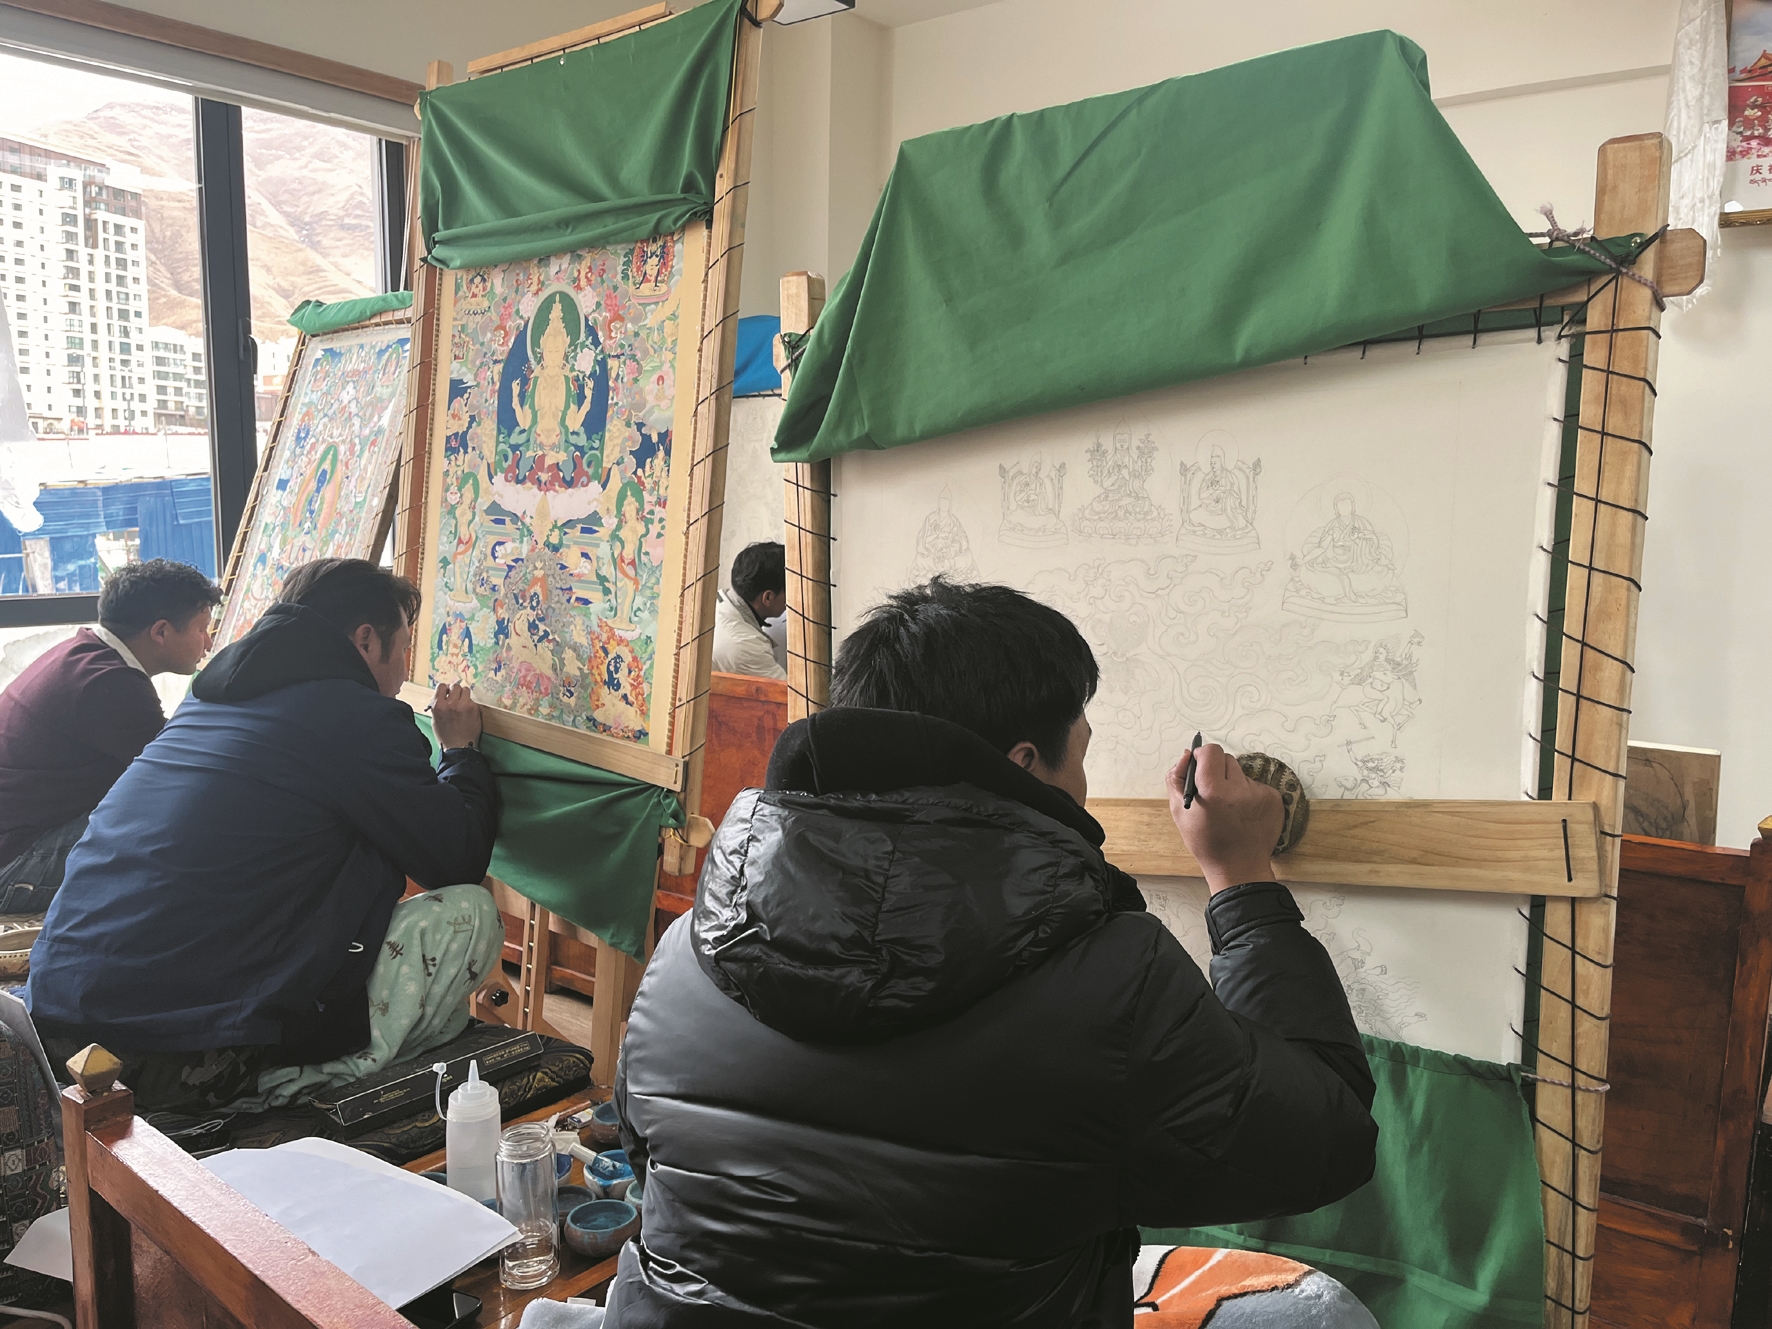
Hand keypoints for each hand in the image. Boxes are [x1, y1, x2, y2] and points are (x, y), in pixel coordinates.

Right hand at [432, 682, 482, 750]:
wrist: (459, 747)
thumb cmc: (446, 736)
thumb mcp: (435, 720)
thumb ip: (438, 706)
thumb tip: (442, 696)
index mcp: (438, 705)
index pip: (441, 686)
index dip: (445, 689)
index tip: (447, 693)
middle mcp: (450, 703)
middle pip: (455, 686)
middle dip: (455, 691)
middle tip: (456, 698)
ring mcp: (463, 705)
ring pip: (465, 689)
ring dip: (464, 695)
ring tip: (463, 704)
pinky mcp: (474, 708)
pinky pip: (472, 700)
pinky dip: (470, 704)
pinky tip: (468, 713)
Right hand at [1165, 743, 1281, 894]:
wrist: (1239, 867)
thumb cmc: (1207, 843)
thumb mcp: (1180, 812)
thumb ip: (1177, 778)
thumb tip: (1187, 756)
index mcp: (1213, 791)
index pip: (1211, 751)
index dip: (1202, 756)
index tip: (1200, 766)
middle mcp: (1239, 790)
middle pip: (1226, 759)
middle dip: (1217, 770)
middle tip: (1213, 791)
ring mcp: (1260, 794)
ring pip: (1241, 773)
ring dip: (1233, 783)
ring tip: (1229, 808)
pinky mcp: (1274, 799)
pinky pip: (1255, 785)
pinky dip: (1248, 794)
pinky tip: (1243, 813)